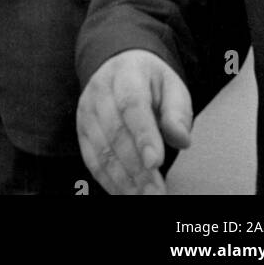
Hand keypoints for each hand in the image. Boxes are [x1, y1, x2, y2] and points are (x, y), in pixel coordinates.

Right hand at [76, 50, 192, 194]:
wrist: (119, 68)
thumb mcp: (171, 87)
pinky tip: (127, 193)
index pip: (132, 104)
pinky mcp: (82, 130)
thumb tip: (182, 139)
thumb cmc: (151, 83)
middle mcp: (101, 90)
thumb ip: (177, 112)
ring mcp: (87, 111)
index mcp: (127, 73)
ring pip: (102, 150)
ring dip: (124, 179)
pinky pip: (92, 160)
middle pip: (115, 132)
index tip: (156, 162)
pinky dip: (109, 181)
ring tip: (146, 196)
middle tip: (157, 192)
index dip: (143, 135)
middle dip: (137, 167)